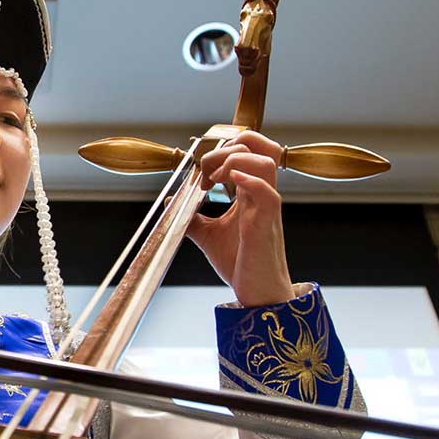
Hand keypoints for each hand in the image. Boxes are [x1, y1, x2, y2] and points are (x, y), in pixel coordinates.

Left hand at [186, 129, 294, 306]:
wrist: (255, 291)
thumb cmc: (239, 263)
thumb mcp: (208, 236)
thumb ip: (193, 219)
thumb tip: (171, 204)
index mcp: (250, 192)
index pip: (249, 149)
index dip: (224, 149)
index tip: (201, 175)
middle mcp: (261, 194)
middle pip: (259, 146)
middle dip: (226, 148)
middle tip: (205, 172)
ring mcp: (266, 206)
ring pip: (265, 162)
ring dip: (234, 161)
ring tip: (213, 179)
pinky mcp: (266, 223)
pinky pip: (267, 193)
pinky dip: (248, 181)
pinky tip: (229, 184)